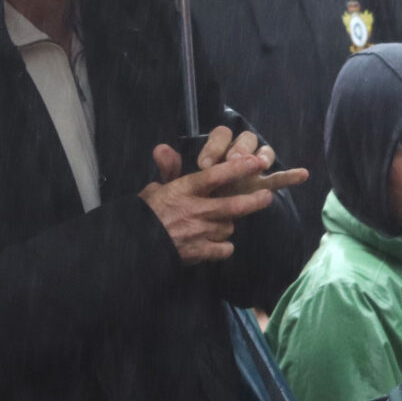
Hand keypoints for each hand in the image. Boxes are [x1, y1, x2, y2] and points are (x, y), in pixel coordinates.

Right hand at [142, 147, 285, 263]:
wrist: (134, 245)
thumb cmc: (144, 215)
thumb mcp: (154, 189)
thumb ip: (168, 172)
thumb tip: (164, 148)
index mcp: (184, 191)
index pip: (215, 176)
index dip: (238, 168)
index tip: (256, 162)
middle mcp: (196, 210)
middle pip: (234, 206)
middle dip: (255, 201)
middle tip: (267, 196)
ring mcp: (200, 232)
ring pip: (229, 227)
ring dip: (227, 225)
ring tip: (217, 224)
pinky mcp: (200, 252)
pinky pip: (224, 249)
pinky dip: (223, 247)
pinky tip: (216, 245)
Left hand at [154, 125, 307, 200]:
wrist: (204, 216)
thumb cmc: (192, 197)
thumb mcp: (177, 185)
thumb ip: (171, 169)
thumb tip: (161, 150)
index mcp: (218, 149)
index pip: (221, 136)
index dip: (215, 147)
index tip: (206, 164)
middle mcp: (238, 155)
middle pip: (246, 140)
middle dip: (240, 150)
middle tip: (234, 163)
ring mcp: (254, 170)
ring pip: (264, 152)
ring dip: (262, 156)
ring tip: (259, 165)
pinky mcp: (264, 185)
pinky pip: (279, 178)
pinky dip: (291, 176)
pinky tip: (303, 174)